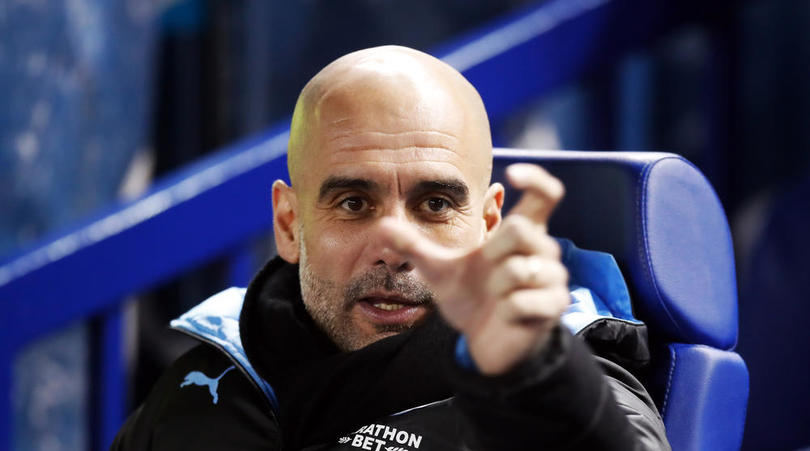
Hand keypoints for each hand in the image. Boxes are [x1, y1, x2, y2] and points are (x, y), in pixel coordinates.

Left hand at [380, 163, 569, 374]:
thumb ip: (413, 246)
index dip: (535, 178)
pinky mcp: (554, 306)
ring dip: (498, 287)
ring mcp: (553, 278)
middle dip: (493, 254)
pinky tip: (507, 314)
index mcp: (521, 233)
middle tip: (485, 274)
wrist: (485, 341)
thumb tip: (381, 225)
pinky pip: (524, 301)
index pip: (545, 195)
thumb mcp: (438, 270)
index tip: (512, 173)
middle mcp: (543, 250)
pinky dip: (508, 310)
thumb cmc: (470, 298)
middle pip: (521, 230)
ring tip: (496, 296)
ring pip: (522, 269)